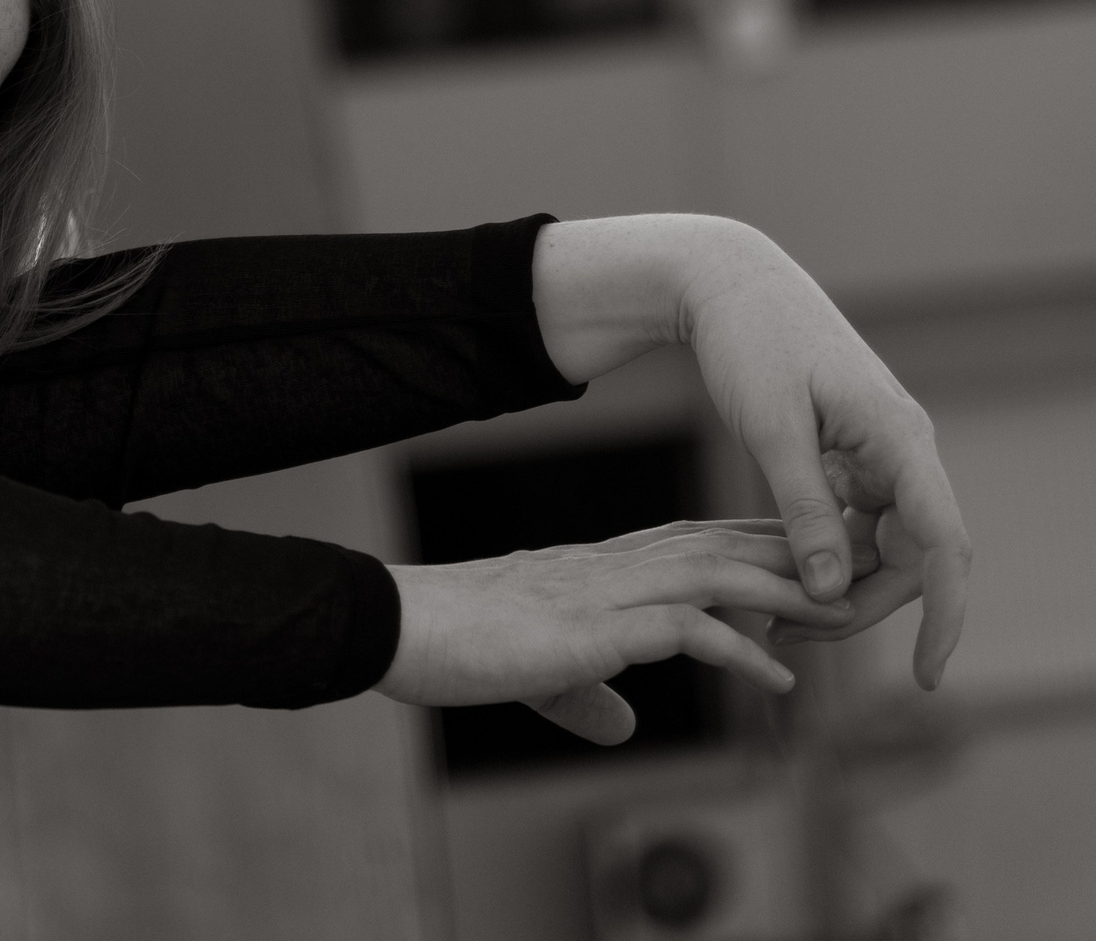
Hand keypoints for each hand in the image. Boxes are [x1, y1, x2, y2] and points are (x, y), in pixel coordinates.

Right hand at [376, 518, 840, 741]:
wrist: (409, 623)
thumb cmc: (464, 642)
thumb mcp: (543, 672)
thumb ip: (588, 694)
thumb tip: (623, 726)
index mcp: (609, 568)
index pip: (702, 543)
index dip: (764, 545)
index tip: (820, 551)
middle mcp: (618, 566)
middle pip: (725, 545)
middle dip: (797, 553)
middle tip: (859, 560)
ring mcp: (609, 591)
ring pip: (718, 576)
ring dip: (787, 593)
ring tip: (846, 612)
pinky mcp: (596, 627)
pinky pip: (684, 632)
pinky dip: (738, 650)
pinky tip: (780, 675)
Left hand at [677, 225, 970, 688]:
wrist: (726, 278)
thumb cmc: (749, 339)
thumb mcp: (771, 426)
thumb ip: (805, 509)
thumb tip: (833, 592)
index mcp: (898, 436)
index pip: (944, 543)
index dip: (945, 616)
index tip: (928, 677)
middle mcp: (902, 447)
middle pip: (908, 558)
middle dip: (858, 607)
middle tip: (785, 633)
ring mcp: (879, 451)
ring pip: (880, 546)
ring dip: (838, 585)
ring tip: (772, 612)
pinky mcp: (851, 453)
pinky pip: (855, 522)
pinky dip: (824, 552)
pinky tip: (781, 571)